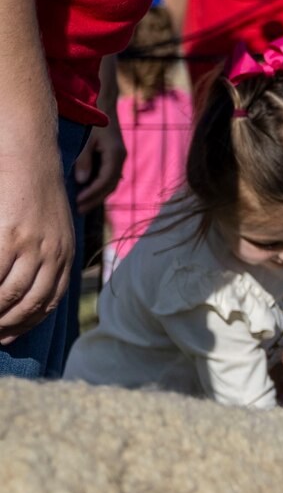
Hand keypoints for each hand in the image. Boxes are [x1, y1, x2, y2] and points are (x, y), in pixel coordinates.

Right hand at [0, 149, 74, 341]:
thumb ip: (45, 255)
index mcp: (65, 254)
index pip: (49, 302)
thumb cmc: (34, 192)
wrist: (29, 156)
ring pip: (9, 295)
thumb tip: (24, 288)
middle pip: (29, 304)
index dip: (26, 324)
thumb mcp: (52, 228)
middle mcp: (53, 254)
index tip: (7, 337)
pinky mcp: (8, 237)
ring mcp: (31, 246)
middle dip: (5, 325)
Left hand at [73, 120, 124, 210]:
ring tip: (83, 205)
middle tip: (79, 210)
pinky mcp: (115, 158)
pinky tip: (90, 193)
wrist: (104, 106)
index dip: (92, 193)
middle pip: (111, 186)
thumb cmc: (93, 122)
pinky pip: (110, 177)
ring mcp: (120, 159)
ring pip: (112, 183)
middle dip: (95, 199)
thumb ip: (85, 160)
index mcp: (116, 155)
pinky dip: (101, 187)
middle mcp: (121, 159)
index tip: (78, 201)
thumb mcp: (87, 140)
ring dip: (98, 196)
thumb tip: (83, 181)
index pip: (105, 180)